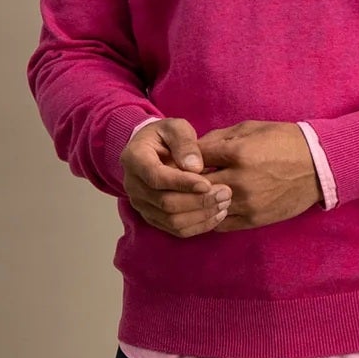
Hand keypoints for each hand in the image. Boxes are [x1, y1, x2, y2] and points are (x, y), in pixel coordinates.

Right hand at [120, 118, 232, 237]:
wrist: (154, 150)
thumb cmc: (167, 136)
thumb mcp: (176, 128)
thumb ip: (184, 142)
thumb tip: (195, 167)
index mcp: (134, 159)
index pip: (157, 177)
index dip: (183, 183)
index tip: (208, 183)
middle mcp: (133, 185)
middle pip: (165, 203)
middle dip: (198, 201)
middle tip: (225, 193)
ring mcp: (142, 204)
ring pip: (172, 220)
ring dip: (201, 215)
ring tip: (224, 203)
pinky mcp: (153, 217)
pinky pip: (176, 230)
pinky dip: (199, 225)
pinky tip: (217, 215)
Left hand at [194, 121, 322, 230]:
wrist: (318, 166)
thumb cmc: (284, 141)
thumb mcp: (251, 128)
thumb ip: (219, 137)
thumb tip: (193, 149)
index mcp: (238, 152)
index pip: (195, 158)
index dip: (185, 158)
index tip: (183, 160)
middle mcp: (240, 180)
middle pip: (195, 186)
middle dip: (186, 182)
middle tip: (181, 180)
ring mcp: (247, 202)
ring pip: (206, 207)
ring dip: (198, 202)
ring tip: (196, 195)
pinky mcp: (254, 219)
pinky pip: (221, 223)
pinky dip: (212, 216)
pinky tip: (212, 207)